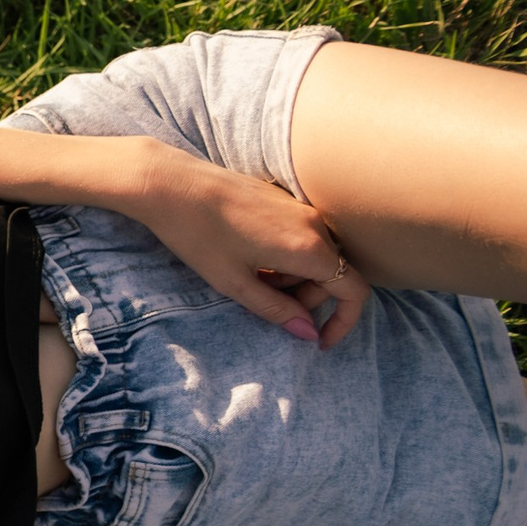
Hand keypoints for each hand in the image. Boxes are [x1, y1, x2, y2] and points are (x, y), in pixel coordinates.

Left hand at [128, 140, 375, 348]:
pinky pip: (300, 238)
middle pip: (333, 274)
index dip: (343, 322)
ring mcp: (301, 208)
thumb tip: (309, 332)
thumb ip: (276, 309)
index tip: (320, 341)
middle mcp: (314, 224)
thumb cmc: (199, 235)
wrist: (173, 184)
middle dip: (306, 299)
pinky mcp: (285, 200)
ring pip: (316, 256)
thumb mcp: (234, 283)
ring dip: (292, 279)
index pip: (353, 291)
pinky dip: (284, 258)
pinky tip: (248, 258)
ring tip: (249, 277)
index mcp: (308, 249)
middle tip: (263, 302)